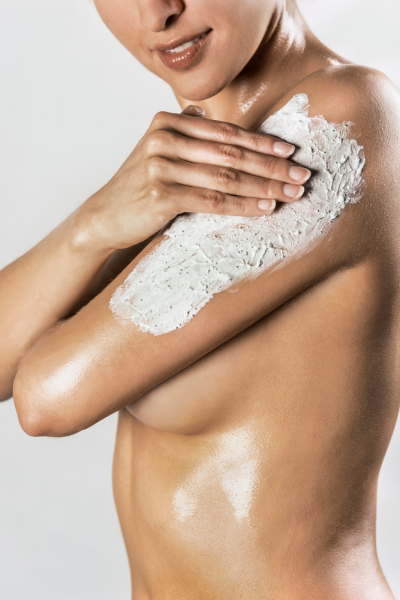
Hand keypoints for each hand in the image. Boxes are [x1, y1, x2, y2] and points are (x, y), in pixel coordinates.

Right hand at [81, 105, 310, 250]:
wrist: (104, 215)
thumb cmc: (139, 185)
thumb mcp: (157, 149)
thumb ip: (183, 131)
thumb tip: (205, 115)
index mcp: (167, 122)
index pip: (226, 132)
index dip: (261, 143)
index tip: (290, 153)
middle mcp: (163, 138)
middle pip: (231, 152)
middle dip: (271, 166)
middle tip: (301, 176)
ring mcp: (161, 165)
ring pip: (225, 176)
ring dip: (264, 187)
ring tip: (291, 194)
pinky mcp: (161, 194)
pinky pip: (212, 200)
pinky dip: (242, 205)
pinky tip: (265, 208)